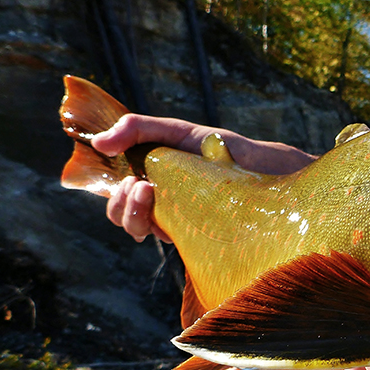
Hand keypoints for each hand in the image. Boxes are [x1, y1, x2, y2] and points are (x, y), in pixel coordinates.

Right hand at [91, 114, 313, 241]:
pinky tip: (172, 214)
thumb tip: (99, 142)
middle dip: (119, 202)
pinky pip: (166, 241)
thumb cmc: (226, 152)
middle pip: (118, 215)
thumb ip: (139, 128)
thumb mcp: (182, 133)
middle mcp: (161, 204)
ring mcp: (178, 223)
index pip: (114, 192)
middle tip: (142, 185)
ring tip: (151, 191)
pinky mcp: (196, 239)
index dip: (108, 188)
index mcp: (153, 180)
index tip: (122, 171)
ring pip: (136, 229)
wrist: (270, 171)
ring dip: (133, 213)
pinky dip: (159, 227)